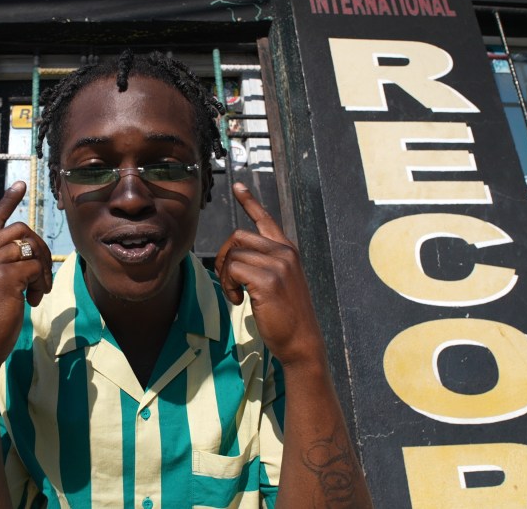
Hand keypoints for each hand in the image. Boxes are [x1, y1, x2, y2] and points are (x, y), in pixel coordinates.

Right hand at [0, 181, 53, 371]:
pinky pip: (35, 268)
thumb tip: (24, 251)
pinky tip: (33, 300)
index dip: (7, 201)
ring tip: (36, 291)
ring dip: (42, 270)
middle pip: (21, 231)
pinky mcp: (3, 277)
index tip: (20, 184)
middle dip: (40, 250)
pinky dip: (41, 283)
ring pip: (31, 248)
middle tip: (42, 275)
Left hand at [214, 182, 324, 367]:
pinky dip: (229, 286)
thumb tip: (236, 256)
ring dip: (226, 277)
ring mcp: (278, 265)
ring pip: (233, 255)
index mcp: (287, 250)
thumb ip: (265, 264)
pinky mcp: (268, 280)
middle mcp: (284, 252)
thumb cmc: (286, 316)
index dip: (250, 201)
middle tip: (227, 280)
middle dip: (224, 257)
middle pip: (237, 237)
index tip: (238, 185)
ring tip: (237, 295)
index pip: (266, 219)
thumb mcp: (279, 282)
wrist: (302, 341)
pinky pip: (233, 270)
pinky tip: (238, 301)